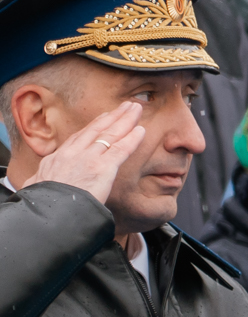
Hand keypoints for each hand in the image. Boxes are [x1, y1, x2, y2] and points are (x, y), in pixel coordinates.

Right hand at [24, 99, 146, 206]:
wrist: (48, 209)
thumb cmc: (43, 203)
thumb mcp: (38, 185)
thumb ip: (44, 180)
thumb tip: (37, 184)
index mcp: (58, 158)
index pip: (80, 137)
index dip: (95, 126)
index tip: (105, 117)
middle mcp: (73, 154)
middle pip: (96, 130)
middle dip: (113, 116)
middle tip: (126, 106)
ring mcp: (88, 159)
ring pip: (110, 135)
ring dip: (125, 120)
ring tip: (136, 109)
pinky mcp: (102, 168)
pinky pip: (120, 150)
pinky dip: (132, 139)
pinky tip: (141, 130)